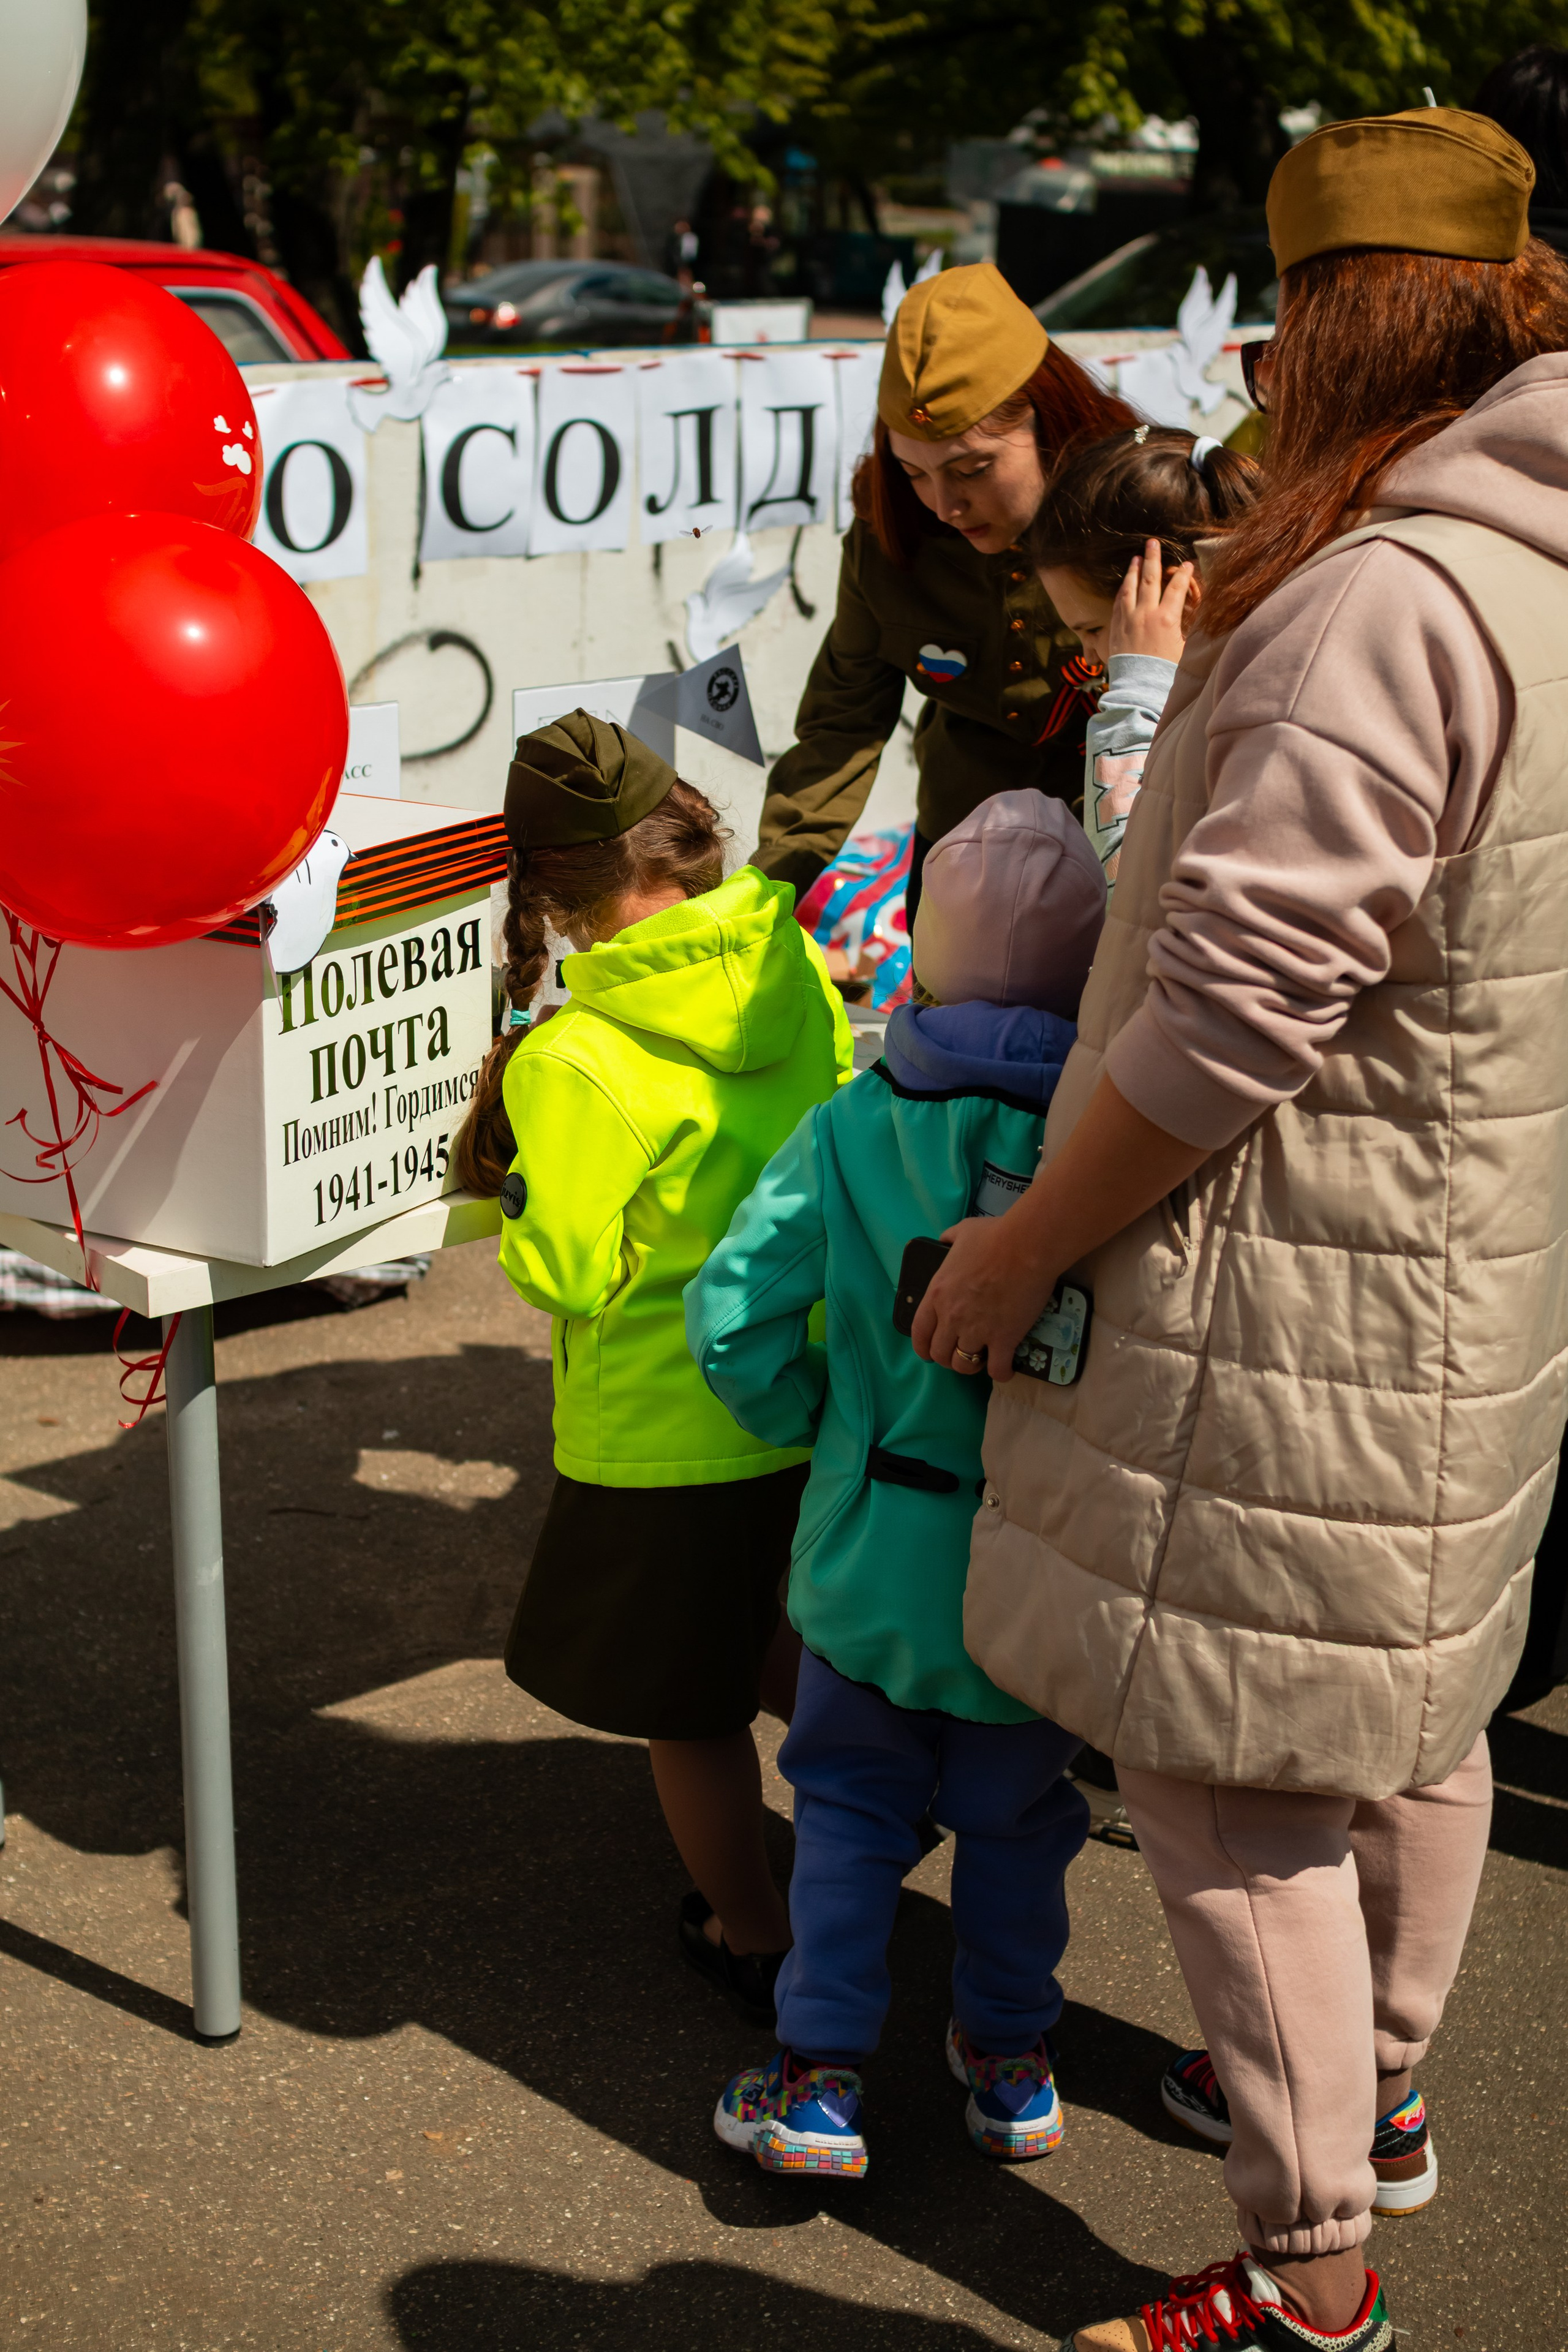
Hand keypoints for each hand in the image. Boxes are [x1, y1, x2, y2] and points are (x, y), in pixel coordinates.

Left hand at [910, 1213, 1060, 1382]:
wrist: (1027, 1246)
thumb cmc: (995, 1236)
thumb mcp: (962, 1232)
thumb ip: (948, 1239)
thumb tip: (943, 1241)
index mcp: (937, 1294)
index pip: (919, 1333)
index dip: (923, 1347)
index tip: (929, 1351)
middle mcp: (951, 1317)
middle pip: (939, 1353)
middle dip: (947, 1357)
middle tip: (960, 1353)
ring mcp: (976, 1331)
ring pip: (963, 1364)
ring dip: (970, 1365)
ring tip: (981, 1359)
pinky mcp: (1003, 1339)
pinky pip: (996, 1369)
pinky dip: (1000, 1372)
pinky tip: (1005, 1369)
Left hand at [1109, 539, 1194, 663]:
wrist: (1139, 688)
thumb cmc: (1165, 672)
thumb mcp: (1183, 649)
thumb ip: (1186, 629)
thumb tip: (1191, 617)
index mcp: (1167, 619)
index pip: (1177, 588)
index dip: (1183, 575)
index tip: (1186, 565)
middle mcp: (1146, 614)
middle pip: (1150, 579)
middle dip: (1152, 559)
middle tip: (1152, 542)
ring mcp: (1128, 620)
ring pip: (1130, 588)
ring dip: (1134, 571)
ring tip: (1136, 557)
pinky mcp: (1116, 628)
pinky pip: (1119, 603)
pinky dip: (1123, 590)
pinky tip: (1124, 584)